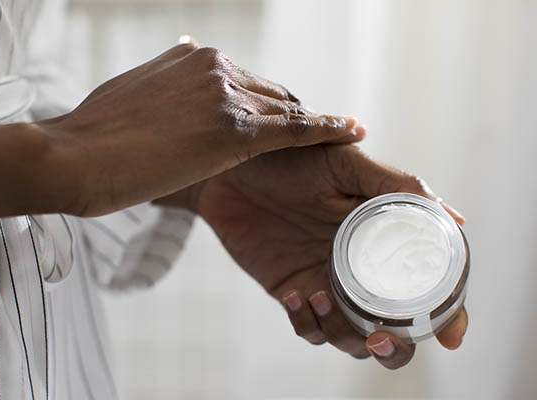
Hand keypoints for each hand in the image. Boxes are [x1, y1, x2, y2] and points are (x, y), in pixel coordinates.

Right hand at [38, 39, 363, 217]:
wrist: (73, 156)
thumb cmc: (93, 134)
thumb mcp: (132, 88)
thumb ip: (167, 70)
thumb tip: (189, 45)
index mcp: (193, 57)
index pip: (246, 81)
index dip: (268, 102)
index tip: (285, 114)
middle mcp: (215, 67)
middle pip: (272, 93)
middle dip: (295, 113)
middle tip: (323, 130)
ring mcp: (226, 97)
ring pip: (287, 110)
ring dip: (316, 122)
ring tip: (348, 133)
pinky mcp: (235, 132)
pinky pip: (295, 129)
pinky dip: (328, 128)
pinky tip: (353, 130)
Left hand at [178, 144, 466, 368]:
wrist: (229, 169)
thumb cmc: (287, 159)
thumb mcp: (344, 163)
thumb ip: (394, 185)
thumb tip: (454, 217)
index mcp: (382, 239)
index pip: (425, 286)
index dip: (445, 315)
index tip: (450, 336)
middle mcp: (359, 266)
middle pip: (394, 327)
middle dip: (396, 346)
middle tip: (380, 337)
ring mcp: (325, 281)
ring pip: (352, 337)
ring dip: (344, 332)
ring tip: (319, 294)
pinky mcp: (292, 291)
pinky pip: (308, 328)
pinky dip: (306, 322)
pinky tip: (293, 293)